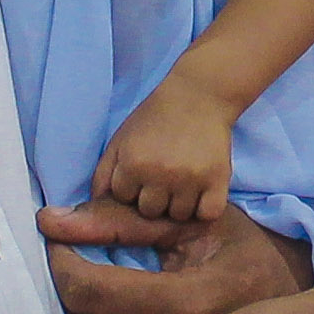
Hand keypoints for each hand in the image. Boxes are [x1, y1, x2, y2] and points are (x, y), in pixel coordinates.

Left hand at [37, 200, 310, 313]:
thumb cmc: (239, 250)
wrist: (291, 299)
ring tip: (91, 294)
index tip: (59, 244)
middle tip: (70, 267)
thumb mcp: (186, 220)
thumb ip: (116, 219)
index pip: (100, 292)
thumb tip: (49, 222)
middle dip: (68, 295)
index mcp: (202, 300)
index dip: (65, 265)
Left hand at [93, 77, 237, 221]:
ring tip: (183, 183)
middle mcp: (161, 174)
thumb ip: (104, 171)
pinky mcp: (218, 180)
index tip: (142, 173)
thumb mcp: (121, 138)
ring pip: (179, 216)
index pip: (123, 198)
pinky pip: (208, 214)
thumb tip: (96, 202)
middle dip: (154, 198)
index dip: (132, 187)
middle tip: (164, 177)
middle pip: (150, 211)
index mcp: (134, 163)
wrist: (198, 97)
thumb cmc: (155, 118)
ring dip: (179, 204)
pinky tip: (201, 192)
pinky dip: (204, 208)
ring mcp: (190, 179)